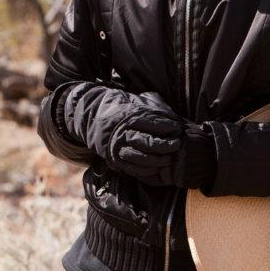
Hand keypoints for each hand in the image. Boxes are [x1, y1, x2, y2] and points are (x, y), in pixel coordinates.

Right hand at [62, 85, 184, 184]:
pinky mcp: (114, 158)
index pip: (150, 122)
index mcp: (127, 116)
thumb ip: (151, 106)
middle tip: (177, 144)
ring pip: (140, 157)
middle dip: (165, 145)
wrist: (92, 116)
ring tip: (169, 159)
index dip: (165, 126)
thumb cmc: (119, 107)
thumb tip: (171, 115)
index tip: (176, 127)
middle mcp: (122, 132)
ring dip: (157, 160)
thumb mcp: (134, 100)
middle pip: (147, 142)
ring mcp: (117, 147)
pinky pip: (131, 168)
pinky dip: (145, 170)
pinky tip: (156, 168)